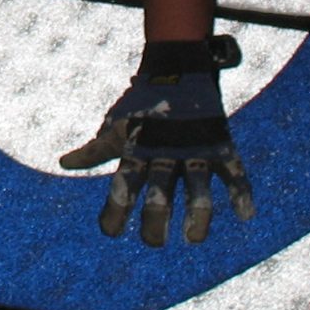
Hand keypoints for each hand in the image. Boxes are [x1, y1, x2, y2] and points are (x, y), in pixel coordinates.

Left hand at [58, 34, 253, 243]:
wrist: (177, 67)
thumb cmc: (142, 105)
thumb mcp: (117, 126)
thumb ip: (95, 150)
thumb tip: (64, 163)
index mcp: (138, 149)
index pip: (122, 186)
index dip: (114, 211)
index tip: (109, 232)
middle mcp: (165, 151)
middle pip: (159, 194)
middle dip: (155, 222)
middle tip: (153, 241)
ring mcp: (195, 149)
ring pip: (197, 188)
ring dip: (197, 216)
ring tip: (193, 238)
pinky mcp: (220, 144)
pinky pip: (235, 171)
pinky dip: (241, 191)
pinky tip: (245, 214)